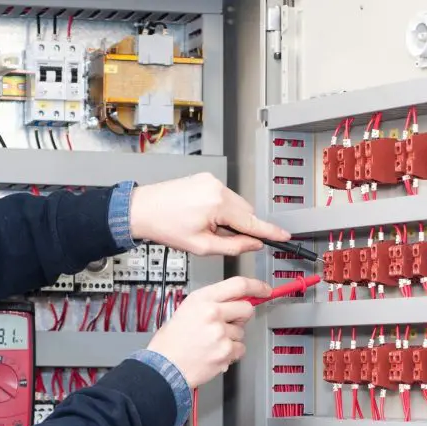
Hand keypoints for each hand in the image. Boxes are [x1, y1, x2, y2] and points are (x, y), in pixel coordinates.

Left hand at [129, 173, 290, 255]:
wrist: (142, 210)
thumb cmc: (165, 226)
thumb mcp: (202, 246)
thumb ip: (233, 246)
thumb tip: (252, 244)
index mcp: (218, 204)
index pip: (252, 221)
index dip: (269, 232)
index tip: (284, 236)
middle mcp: (217, 187)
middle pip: (245, 212)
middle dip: (240, 227)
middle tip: (220, 238)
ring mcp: (211, 180)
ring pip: (235, 204)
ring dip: (229, 218)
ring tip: (204, 227)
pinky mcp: (205, 178)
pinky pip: (223, 196)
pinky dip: (220, 209)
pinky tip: (201, 216)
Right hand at [146, 277, 271, 387]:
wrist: (164, 367)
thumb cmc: (171, 342)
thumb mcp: (186, 310)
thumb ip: (211, 303)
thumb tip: (234, 300)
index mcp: (202, 299)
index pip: (238, 285)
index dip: (256, 286)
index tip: (264, 289)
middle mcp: (213, 313)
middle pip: (246, 309)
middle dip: (240, 317)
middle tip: (226, 324)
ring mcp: (221, 333)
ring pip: (242, 332)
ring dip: (231, 337)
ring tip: (211, 342)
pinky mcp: (226, 351)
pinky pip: (240, 349)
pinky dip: (231, 353)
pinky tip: (214, 352)